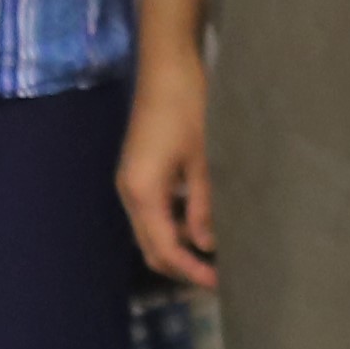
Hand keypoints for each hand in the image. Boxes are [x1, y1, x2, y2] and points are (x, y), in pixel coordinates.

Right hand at [116, 60, 217, 287]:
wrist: (167, 64)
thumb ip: (204, 204)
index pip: (164, 249)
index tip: (220, 283)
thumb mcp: (204, 158)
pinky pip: (154, 210)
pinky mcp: (139, 169)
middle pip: (151, 246)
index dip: (190, 271)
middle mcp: (130, 191)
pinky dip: (175, 223)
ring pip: (152, 230)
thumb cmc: (189, 106)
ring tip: (216, 251)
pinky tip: (202, 220)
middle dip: (182, 265)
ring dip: (179, 244)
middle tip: (218, 275)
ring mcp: (131, 180)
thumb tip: (207, 244)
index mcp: (142, 192)